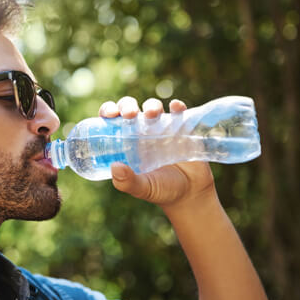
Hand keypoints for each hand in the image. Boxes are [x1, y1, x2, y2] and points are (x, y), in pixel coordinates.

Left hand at [98, 97, 215, 208]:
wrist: (191, 193)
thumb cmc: (161, 190)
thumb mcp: (143, 188)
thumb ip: (128, 182)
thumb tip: (115, 167)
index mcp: (126, 143)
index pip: (112, 121)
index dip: (108, 111)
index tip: (109, 114)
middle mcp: (142, 132)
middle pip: (130, 109)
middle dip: (127, 105)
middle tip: (130, 114)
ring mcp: (162, 128)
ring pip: (153, 107)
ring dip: (151, 105)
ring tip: (152, 113)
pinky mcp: (182, 128)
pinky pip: (179, 112)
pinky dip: (177, 106)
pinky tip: (176, 108)